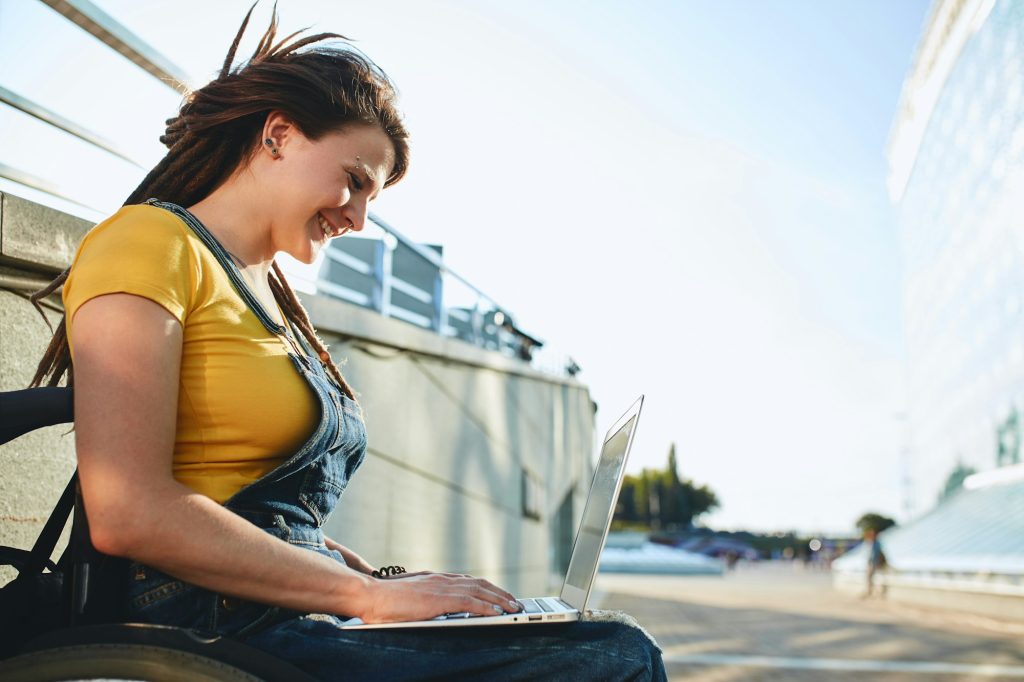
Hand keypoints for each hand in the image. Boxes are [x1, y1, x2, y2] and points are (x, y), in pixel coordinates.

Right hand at [360, 572, 522, 622]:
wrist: (369, 595)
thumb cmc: (383, 600)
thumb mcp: (409, 596)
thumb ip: (424, 598)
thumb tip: (432, 606)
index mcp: (434, 579)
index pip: (468, 581)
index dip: (486, 588)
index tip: (499, 594)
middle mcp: (441, 579)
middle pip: (478, 583)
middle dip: (499, 592)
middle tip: (515, 601)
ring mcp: (441, 587)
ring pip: (479, 591)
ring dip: (499, 599)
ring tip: (513, 607)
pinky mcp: (439, 599)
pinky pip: (469, 603)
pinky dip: (486, 607)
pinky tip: (497, 613)